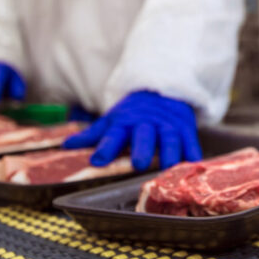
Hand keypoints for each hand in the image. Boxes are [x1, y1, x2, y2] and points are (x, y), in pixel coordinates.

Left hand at [63, 91, 200, 170]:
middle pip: (144, 137)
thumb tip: (65, 146)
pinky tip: (193, 162)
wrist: (163, 90)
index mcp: (125, 123)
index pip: (113, 135)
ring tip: (168, 167)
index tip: (98, 161)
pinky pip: (190, 142)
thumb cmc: (133, 113)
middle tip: (139, 164)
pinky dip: (192, 153)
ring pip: (170, 140)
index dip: (105, 148)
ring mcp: (168, 127)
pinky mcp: (186, 129)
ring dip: (170, 153)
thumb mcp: (112, 120)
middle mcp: (147, 125)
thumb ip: (91, 135)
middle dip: (142, 149)